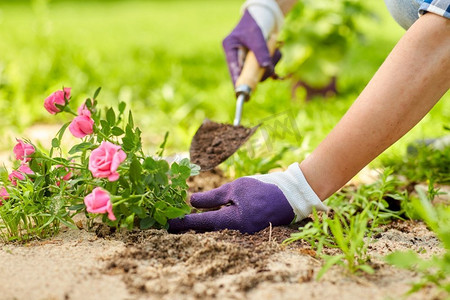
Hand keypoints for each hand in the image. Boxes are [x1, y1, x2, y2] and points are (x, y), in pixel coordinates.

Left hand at [169, 163, 326, 233]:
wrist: (291, 195)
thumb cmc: (263, 188)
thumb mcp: (235, 187)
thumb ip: (212, 196)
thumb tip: (191, 201)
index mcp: (233, 220)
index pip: (201, 223)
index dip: (182, 223)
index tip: (166, 224)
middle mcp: (237, 231)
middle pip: (207, 230)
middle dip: (188, 226)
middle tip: (169, 223)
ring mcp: (243, 233)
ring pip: (216, 229)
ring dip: (200, 224)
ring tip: (182, 220)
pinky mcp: (248, 230)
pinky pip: (227, 227)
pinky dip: (214, 222)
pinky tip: (205, 218)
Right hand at [222, 1, 283, 85]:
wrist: (263, 15)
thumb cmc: (254, 22)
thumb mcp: (256, 37)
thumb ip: (261, 52)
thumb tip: (267, 68)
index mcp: (230, 48)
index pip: (233, 68)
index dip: (237, 81)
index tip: (241, 92)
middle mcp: (238, 55)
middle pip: (246, 73)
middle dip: (259, 72)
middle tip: (268, 70)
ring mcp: (248, 59)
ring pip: (259, 70)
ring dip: (269, 64)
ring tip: (273, 48)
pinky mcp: (258, 59)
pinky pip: (267, 65)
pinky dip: (274, 59)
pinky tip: (275, 49)